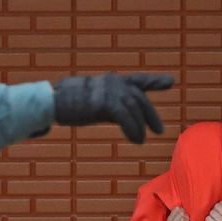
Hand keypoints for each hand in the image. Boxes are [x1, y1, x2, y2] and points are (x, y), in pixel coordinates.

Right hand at [52, 73, 174, 143]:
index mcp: (111, 80)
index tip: (170, 82)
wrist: (51, 103)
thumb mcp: (95, 102)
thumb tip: (127, 118)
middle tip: (159, 130)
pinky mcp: (105, 102)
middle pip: (139, 98)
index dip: (154, 81)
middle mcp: (113, 82)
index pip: (137, 80)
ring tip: (141, 140)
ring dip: (140, 127)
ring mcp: (109, 90)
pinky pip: (126, 118)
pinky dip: (133, 130)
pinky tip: (136, 140)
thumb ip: (112, 106)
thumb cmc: (69, 105)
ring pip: (134, 109)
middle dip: (150, 115)